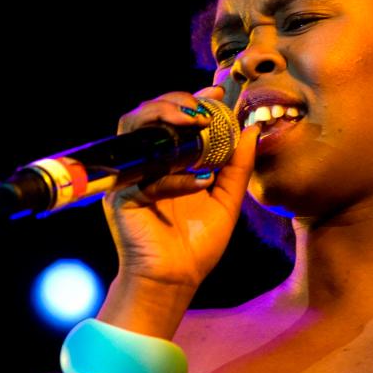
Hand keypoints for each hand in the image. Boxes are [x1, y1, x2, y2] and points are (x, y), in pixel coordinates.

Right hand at [101, 85, 260, 289]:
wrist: (177, 279)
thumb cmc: (197, 242)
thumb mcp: (227, 198)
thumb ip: (238, 165)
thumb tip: (251, 129)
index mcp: (167, 159)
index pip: (171, 116)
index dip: (191, 98)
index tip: (215, 93)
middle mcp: (145, 162)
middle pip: (146, 113)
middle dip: (174, 101)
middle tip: (202, 109)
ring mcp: (130, 177)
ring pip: (132, 129)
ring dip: (162, 118)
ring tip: (193, 123)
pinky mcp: (121, 197)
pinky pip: (146, 176)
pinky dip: (175, 177)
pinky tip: (200, 182)